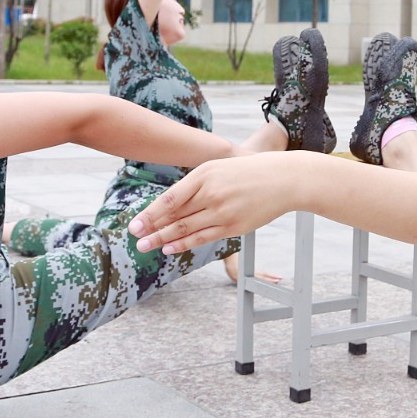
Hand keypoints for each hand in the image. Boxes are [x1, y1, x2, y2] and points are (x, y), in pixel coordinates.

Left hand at [130, 153, 300, 255]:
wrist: (283, 179)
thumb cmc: (246, 172)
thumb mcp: (217, 169)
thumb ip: (194, 186)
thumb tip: (168, 205)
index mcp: (203, 175)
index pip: (169, 199)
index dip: (150, 214)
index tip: (134, 225)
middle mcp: (211, 194)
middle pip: (174, 216)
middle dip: (152, 229)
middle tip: (134, 238)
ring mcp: (222, 212)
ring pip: (186, 229)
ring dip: (163, 239)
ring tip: (145, 246)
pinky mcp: (233, 226)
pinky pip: (203, 238)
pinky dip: (184, 245)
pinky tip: (170, 248)